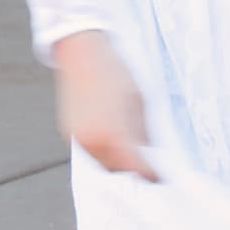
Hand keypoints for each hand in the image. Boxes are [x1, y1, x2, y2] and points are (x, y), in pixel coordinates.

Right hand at [51, 30, 159, 181]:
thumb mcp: (140, 102)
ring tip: (130, 154)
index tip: (160, 176)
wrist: (83, 53)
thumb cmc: (113, 72)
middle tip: (146, 167)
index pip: (136, 167)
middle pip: (117, 170)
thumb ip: (144, 132)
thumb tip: (148, 151)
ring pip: (101, 162)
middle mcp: (93, 141)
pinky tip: (112, 141)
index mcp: (114, 135)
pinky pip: (89, 150)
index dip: (151, 174)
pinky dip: (102, 150)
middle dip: (132, 170)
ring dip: (116, 162)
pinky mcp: (69, 131)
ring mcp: (78, 137)